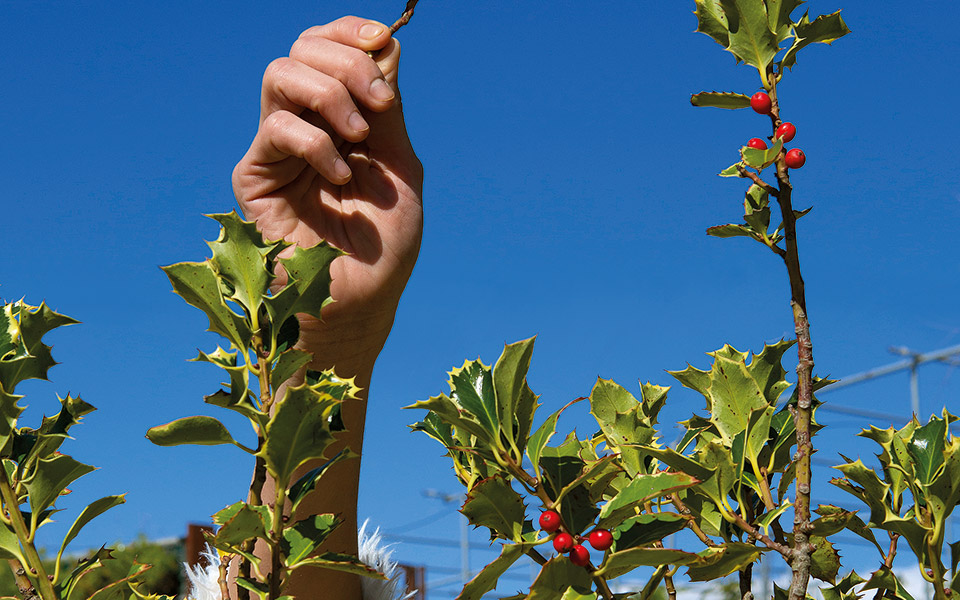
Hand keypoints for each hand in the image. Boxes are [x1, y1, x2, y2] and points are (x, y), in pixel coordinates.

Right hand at [233, 16, 422, 374]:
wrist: (361, 303)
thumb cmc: (384, 244)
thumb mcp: (400, 166)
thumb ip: (390, 110)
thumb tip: (386, 44)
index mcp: (339, 119)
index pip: (329, 49)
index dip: (350, 32)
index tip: (382, 38)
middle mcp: (305, 126)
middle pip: (302, 50)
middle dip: (346, 61)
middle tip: (378, 105)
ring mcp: (277, 150)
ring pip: (281, 75)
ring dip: (329, 92)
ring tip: (359, 136)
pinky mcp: (255, 177)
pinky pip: (277, 129)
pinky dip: (316, 143)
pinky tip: (340, 177)